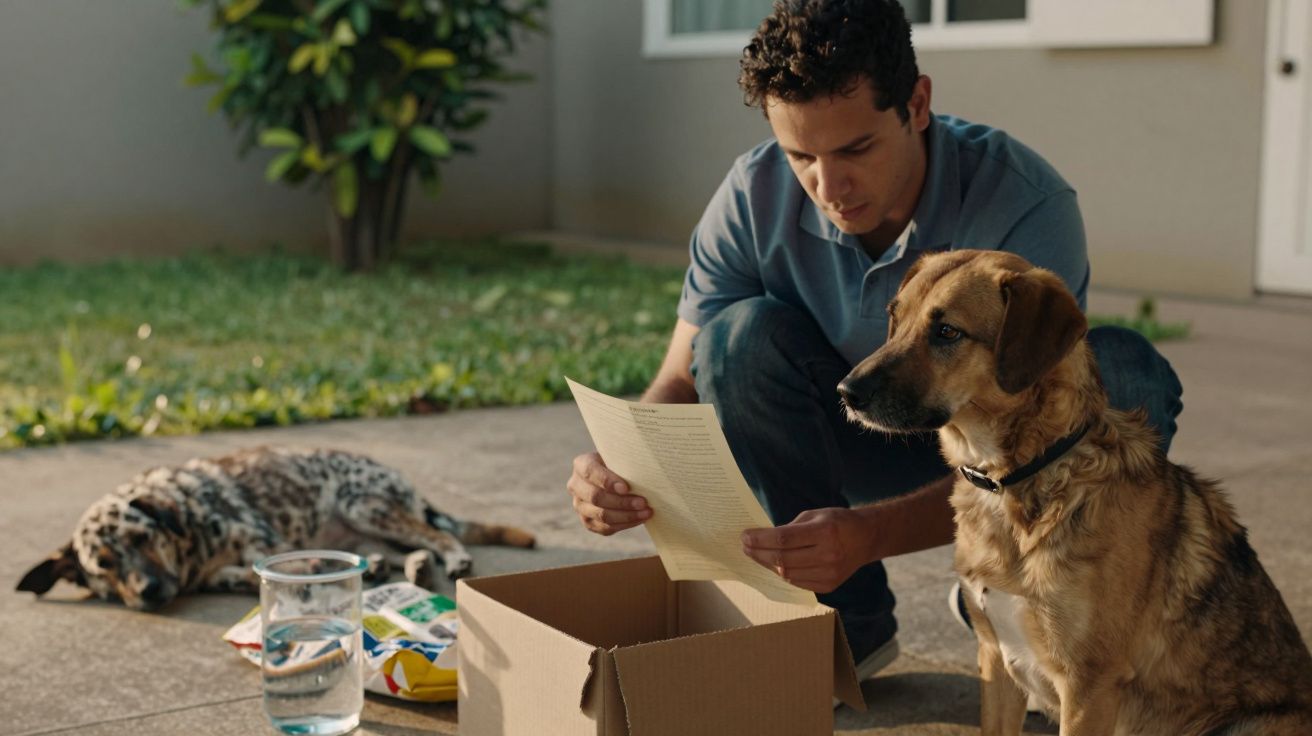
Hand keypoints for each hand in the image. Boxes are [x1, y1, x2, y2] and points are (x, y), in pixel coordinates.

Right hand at [567, 452, 651, 535]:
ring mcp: (580, 506)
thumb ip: (625, 461)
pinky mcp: (588, 522)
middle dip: (621, 502)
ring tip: (646, 512)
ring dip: (626, 515)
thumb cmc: (621, 464)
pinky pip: (605, 528)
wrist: (616, 477)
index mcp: (581, 465)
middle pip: (595, 497)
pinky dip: (625, 524)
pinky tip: (640, 519)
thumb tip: (643, 474)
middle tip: (643, 502)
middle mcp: (575, 486)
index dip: (607, 481)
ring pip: (601, 515)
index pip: (590, 472)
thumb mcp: (620, 457)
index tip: (626, 488)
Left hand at [740, 507, 874, 593]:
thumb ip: (790, 528)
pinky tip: (774, 565)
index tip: (745, 536)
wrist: (866, 538)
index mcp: (825, 532)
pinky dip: (783, 574)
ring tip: (756, 555)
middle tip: (745, 546)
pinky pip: (797, 583)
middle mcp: (828, 555)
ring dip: (767, 565)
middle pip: (783, 559)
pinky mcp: (829, 586)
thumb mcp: (815, 515)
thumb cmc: (838, 522)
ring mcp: (830, 574)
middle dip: (759, 553)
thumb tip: (762, 539)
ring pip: (787, 574)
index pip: (784, 538)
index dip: (761, 539)